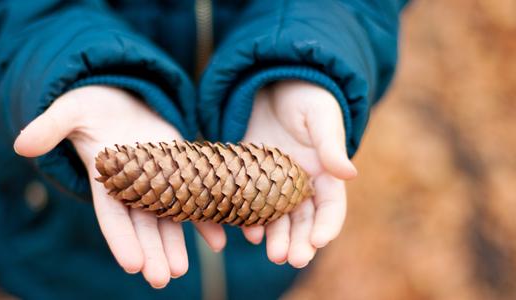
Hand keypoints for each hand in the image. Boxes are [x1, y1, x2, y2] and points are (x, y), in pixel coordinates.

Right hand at [13, 86, 225, 287]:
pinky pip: (194, 195)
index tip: (131, 264)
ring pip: (168, 217)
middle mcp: (133, 186)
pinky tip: (218, 239)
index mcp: (106, 178)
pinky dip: (205, 217)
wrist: (122, 97)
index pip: (111, 215)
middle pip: (142, 224)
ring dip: (176, 243)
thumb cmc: (91, 105)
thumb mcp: (70, 110)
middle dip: (151, 251)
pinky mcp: (179, 168)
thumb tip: (21, 145)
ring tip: (181, 270)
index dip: (121, 239)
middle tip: (161, 279)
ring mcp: (158, 180)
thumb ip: (50, 127)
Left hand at [240, 80, 356, 267]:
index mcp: (325, 172)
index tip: (320, 241)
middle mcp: (301, 183)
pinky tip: (247, 231)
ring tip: (273, 254)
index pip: (331, 207)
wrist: (271, 80)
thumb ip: (330, 144)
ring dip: (277, 238)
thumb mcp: (320, 115)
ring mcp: (274, 183)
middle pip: (304, 220)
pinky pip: (251, 204)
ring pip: (278, 219)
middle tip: (293, 259)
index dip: (328, 225)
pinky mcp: (250, 177)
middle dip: (301, 242)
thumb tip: (349, 173)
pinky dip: (250, 219)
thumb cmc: (304, 94)